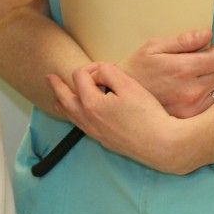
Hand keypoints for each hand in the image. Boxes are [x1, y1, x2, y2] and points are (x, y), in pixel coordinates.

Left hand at [47, 63, 199, 174]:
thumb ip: (108, 72)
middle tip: (49, 78)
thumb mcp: (128, 84)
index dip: (90, 68)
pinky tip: (77, 116)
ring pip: (71, 116)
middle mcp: (88, 120)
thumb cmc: (148, 115)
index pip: (80, 77)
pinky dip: (73, 117)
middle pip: (65, 99)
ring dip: (62, 103)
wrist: (163, 145)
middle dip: (57, 86)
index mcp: (91, 104)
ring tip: (56, 98)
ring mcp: (95, 133)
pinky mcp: (105, 141)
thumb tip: (97, 72)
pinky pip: (81, 126)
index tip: (102, 69)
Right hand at [119, 28, 213, 117]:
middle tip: (198, 65)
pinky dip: (210, 97)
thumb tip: (208, 34)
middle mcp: (192, 91)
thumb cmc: (137, 68)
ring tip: (195, 80)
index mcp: (183, 69)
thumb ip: (183, 40)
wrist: (121, 98)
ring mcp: (194, 108)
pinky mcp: (193, 119)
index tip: (205, 52)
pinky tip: (193, 93)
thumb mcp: (153, 47)